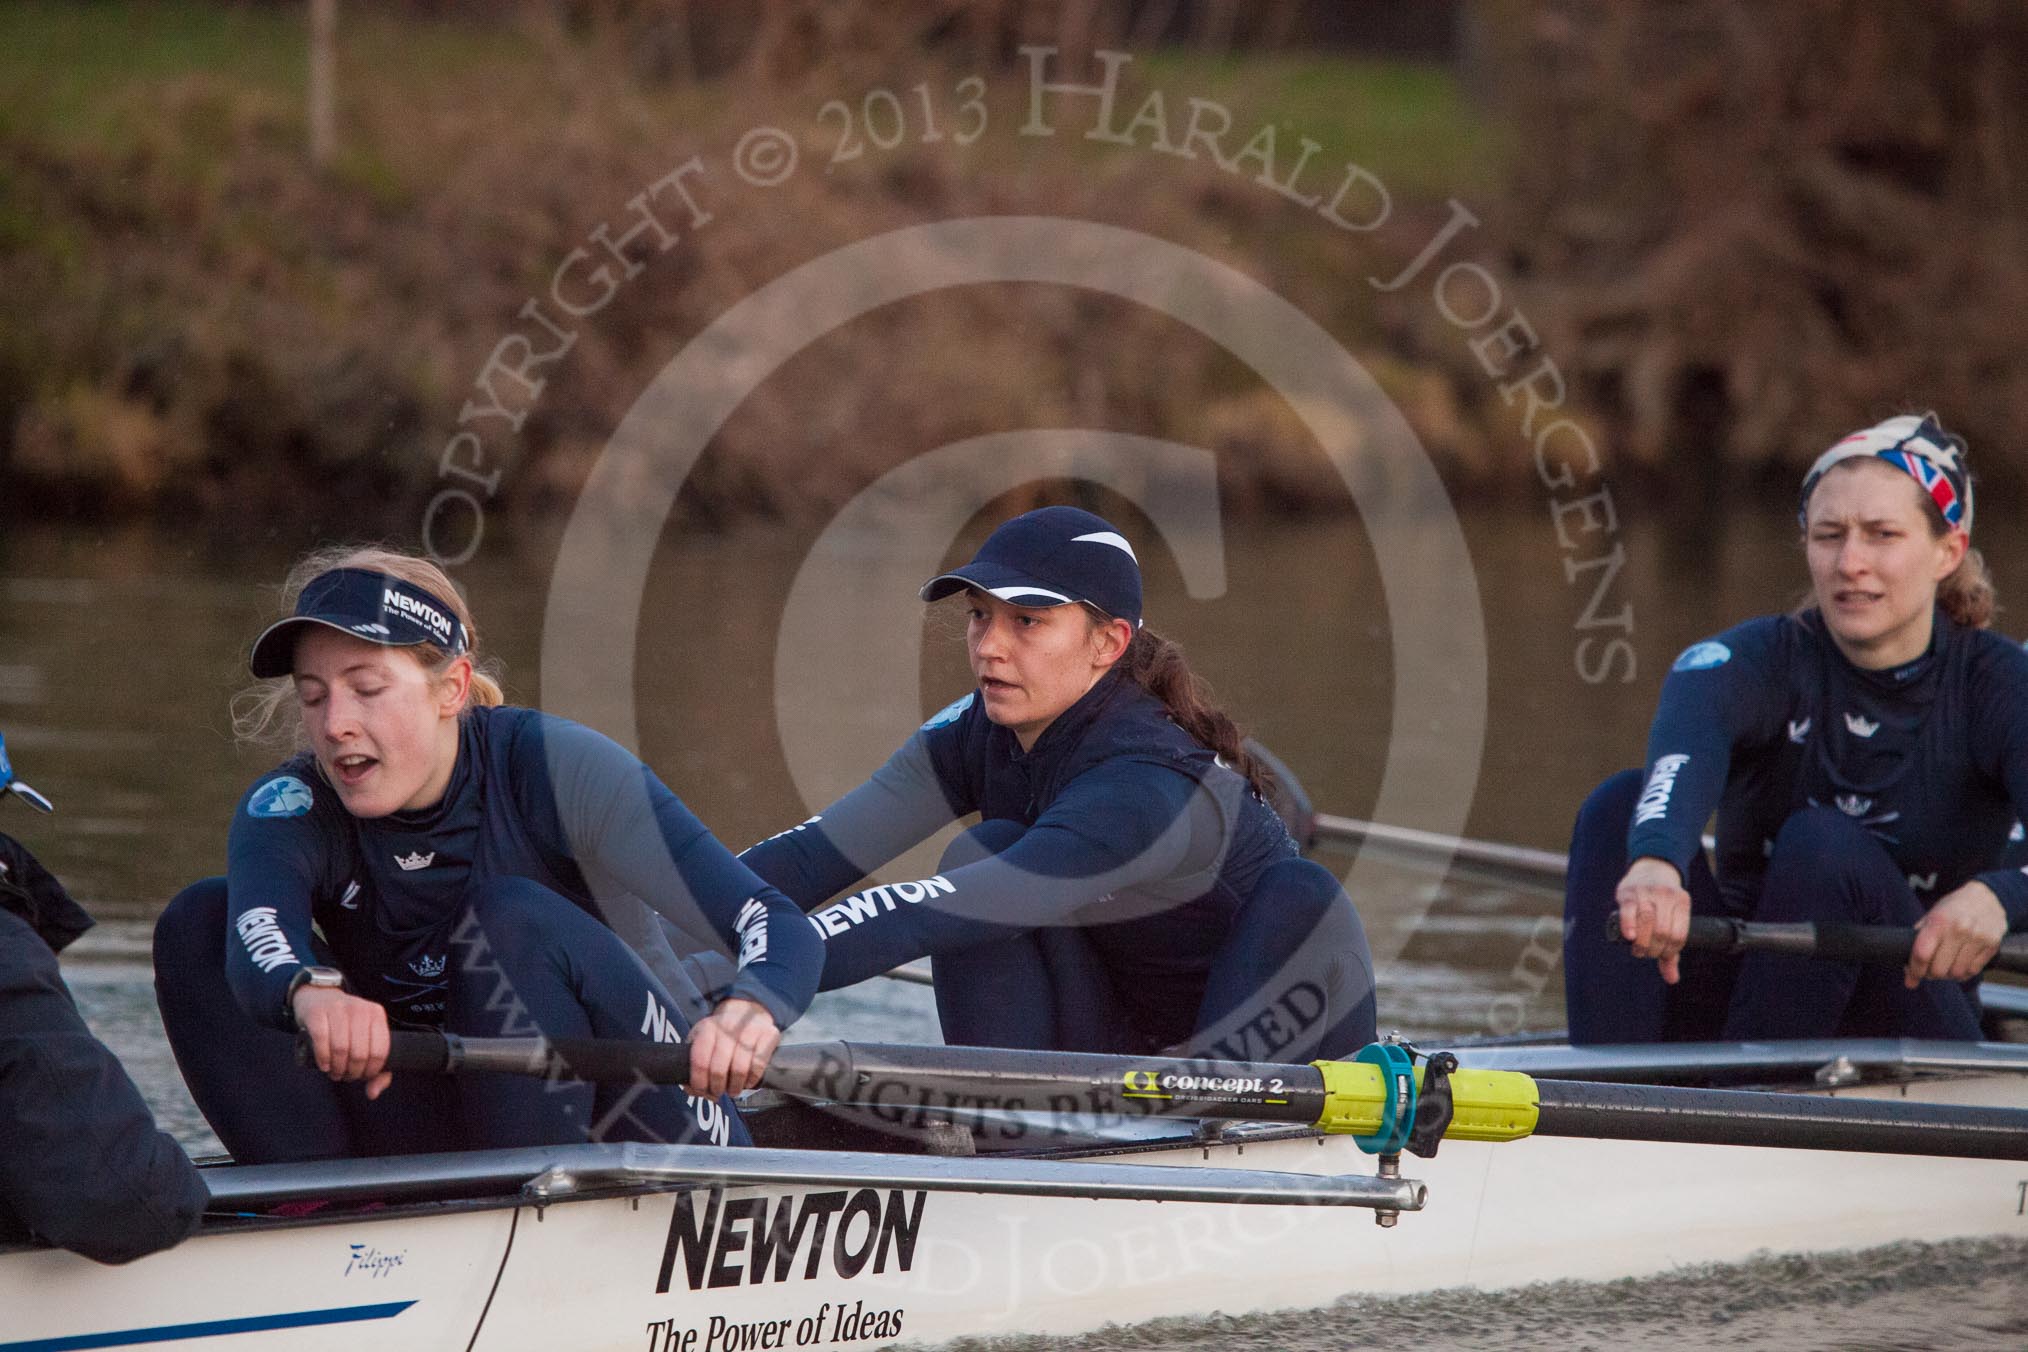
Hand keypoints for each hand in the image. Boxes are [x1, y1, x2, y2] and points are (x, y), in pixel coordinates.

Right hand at [293, 986, 392, 1099]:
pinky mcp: (317, 1013)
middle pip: (360, 1053)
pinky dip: (323, 1058)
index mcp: (376, 1014)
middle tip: (345, 1076)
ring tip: (335, 1072)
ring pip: (341, 1049)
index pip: (380, 1051)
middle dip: (352, 1072)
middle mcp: (359, 1009)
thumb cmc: (345, 1024)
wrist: (318, 997)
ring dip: (337, 1068)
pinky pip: (321, 1040)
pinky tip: (324, 1065)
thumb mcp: (365, 1037)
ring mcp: (338, 1009)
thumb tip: (372, 1093)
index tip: (362, 1076)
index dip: (371, 1071)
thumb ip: (377, 1067)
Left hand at [684, 997, 780, 1098]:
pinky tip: (748, 1082)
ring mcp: (750, 1029)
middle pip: (718, 1068)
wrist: (748, 1013)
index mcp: (708, 1028)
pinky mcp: (769, 1034)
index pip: (699, 1061)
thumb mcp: (702, 1041)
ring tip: (734, 1090)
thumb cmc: (722, 1036)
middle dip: (717, 1087)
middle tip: (719, 1092)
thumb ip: (693, 1065)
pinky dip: (752, 1079)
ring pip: (739, 1069)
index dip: (699, 1082)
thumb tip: (693, 1090)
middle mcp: (728, 1026)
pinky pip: (758, 1065)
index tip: (702, 1090)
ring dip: (735, 1087)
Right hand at [1616, 856, 1690, 984]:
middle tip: (1645, 954)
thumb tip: (1672, 979)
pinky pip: (1629, 910)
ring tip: (1637, 949)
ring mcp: (1647, 892)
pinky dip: (1629, 926)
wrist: (1651, 867)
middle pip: (1662, 931)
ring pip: (1647, 922)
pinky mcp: (1628, 891)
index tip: (1659, 956)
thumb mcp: (1673, 919)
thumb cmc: (1663, 901)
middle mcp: (1667, 896)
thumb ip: (1672, 949)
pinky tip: (1629, 937)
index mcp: (1682, 902)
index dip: (1669, 952)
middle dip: (1653, 949)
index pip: (1678, 935)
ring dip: (1641, 942)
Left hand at [1907, 882, 2006, 987]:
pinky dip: (1964, 973)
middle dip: (1931, 974)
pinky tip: (1959, 965)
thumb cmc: (1953, 908)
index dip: (1914, 971)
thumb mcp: (1932, 915)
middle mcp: (1959, 930)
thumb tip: (1908, 968)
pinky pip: (1974, 970)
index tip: (1911, 979)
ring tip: (1945, 968)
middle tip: (1929, 972)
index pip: (1922, 955)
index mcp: (1939, 922)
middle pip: (1939, 969)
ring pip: (1957, 973)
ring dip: (1948, 975)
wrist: (1986, 897)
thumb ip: (1919, 938)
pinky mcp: (1992, 945)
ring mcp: (1978, 938)